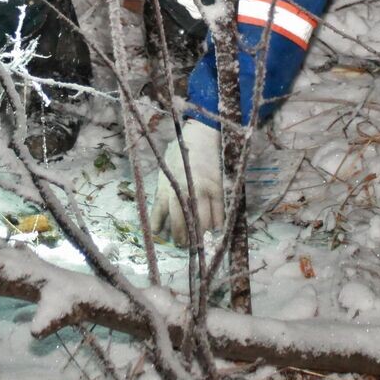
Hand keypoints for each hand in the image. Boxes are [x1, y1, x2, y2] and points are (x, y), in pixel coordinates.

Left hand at [151, 119, 223, 245]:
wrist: (201, 135)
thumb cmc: (180, 153)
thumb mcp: (165, 171)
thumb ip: (163, 194)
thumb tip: (159, 219)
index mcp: (170, 185)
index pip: (164, 212)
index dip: (162, 227)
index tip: (162, 238)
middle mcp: (186, 190)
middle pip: (184, 220)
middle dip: (183, 235)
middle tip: (183, 245)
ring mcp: (204, 189)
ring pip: (203, 219)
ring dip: (200, 233)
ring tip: (199, 241)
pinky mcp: (218, 187)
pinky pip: (219, 211)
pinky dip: (217, 223)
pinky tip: (215, 230)